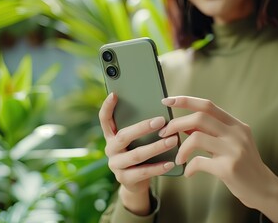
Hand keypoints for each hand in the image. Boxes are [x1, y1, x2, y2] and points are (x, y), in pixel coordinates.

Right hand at [98, 93, 177, 214]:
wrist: (136, 183)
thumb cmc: (139, 153)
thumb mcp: (137, 140)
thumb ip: (141, 129)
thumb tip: (161, 113)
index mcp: (111, 136)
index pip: (104, 119)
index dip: (107, 107)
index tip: (114, 94)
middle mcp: (110, 149)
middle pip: (124, 136)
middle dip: (143, 128)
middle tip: (161, 121)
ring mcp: (116, 165)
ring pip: (136, 155)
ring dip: (156, 147)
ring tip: (172, 141)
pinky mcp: (124, 179)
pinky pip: (143, 172)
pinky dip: (158, 167)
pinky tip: (170, 162)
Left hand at [160, 96, 277, 221]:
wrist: (264, 189)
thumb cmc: (242, 165)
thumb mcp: (230, 143)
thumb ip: (210, 132)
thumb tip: (183, 124)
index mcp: (236, 125)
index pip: (207, 105)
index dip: (185, 100)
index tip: (167, 100)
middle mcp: (236, 133)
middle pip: (199, 118)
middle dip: (176, 124)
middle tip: (165, 134)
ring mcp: (234, 150)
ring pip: (196, 137)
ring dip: (181, 148)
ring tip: (178, 158)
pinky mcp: (229, 168)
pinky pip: (199, 162)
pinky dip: (189, 167)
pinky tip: (188, 172)